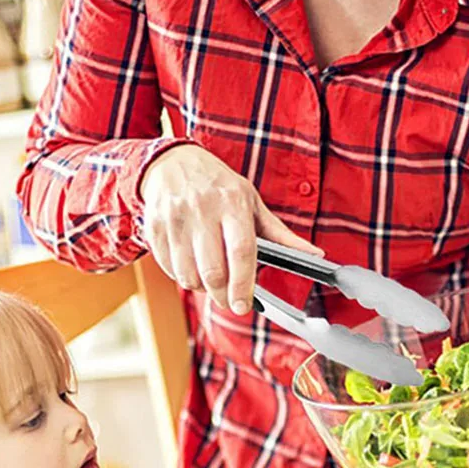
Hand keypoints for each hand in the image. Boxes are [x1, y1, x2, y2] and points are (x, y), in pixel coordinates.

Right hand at [141, 145, 322, 314]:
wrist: (172, 162)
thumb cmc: (218, 186)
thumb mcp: (251, 202)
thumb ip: (280, 234)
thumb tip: (314, 255)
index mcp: (232, 202)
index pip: (241, 251)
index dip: (243, 284)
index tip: (244, 305)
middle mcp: (202, 209)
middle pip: (213, 270)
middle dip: (223, 296)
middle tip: (230, 302)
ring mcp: (175, 218)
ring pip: (188, 274)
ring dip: (201, 288)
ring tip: (211, 282)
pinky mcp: (154, 227)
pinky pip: (168, 268)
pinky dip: (182, 277)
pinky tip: (192, 267)